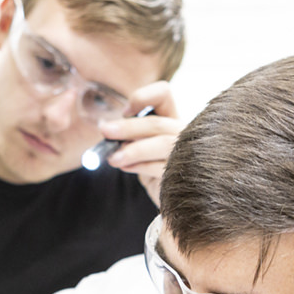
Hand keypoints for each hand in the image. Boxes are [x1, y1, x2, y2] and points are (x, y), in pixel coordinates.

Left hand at [99, 81, 182, 206]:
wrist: (173, 199)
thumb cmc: (154, 169)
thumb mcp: (141, 147)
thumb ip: (130, 136)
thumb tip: (106, 128)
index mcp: (170, 118)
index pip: (163, 94)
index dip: (143, 96)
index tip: (126, 111)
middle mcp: (183, 132)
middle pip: (157, 123)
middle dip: (128, 127)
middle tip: (105, 131)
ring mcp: (187, 153)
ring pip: (162, 143)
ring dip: (134, 149)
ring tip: (112, 158)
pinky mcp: (184, 175)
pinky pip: (161, 167)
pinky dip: (140, 166)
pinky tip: (126, 167)